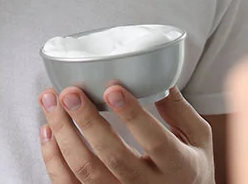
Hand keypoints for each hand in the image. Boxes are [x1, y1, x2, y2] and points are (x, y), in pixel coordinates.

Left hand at [39, 85, 213, 183]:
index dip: (132, 115)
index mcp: (179, 167)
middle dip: (87, 122)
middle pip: (113, 158)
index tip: (112, 88)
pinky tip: (47, 131)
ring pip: (86, 173)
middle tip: (70, 93)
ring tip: (51, 103)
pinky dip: (53, 159)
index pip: (155, 141)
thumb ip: (181, 110)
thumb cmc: (191, 169)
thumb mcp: (199, 139)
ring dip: (63, 136)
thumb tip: (158, 74)